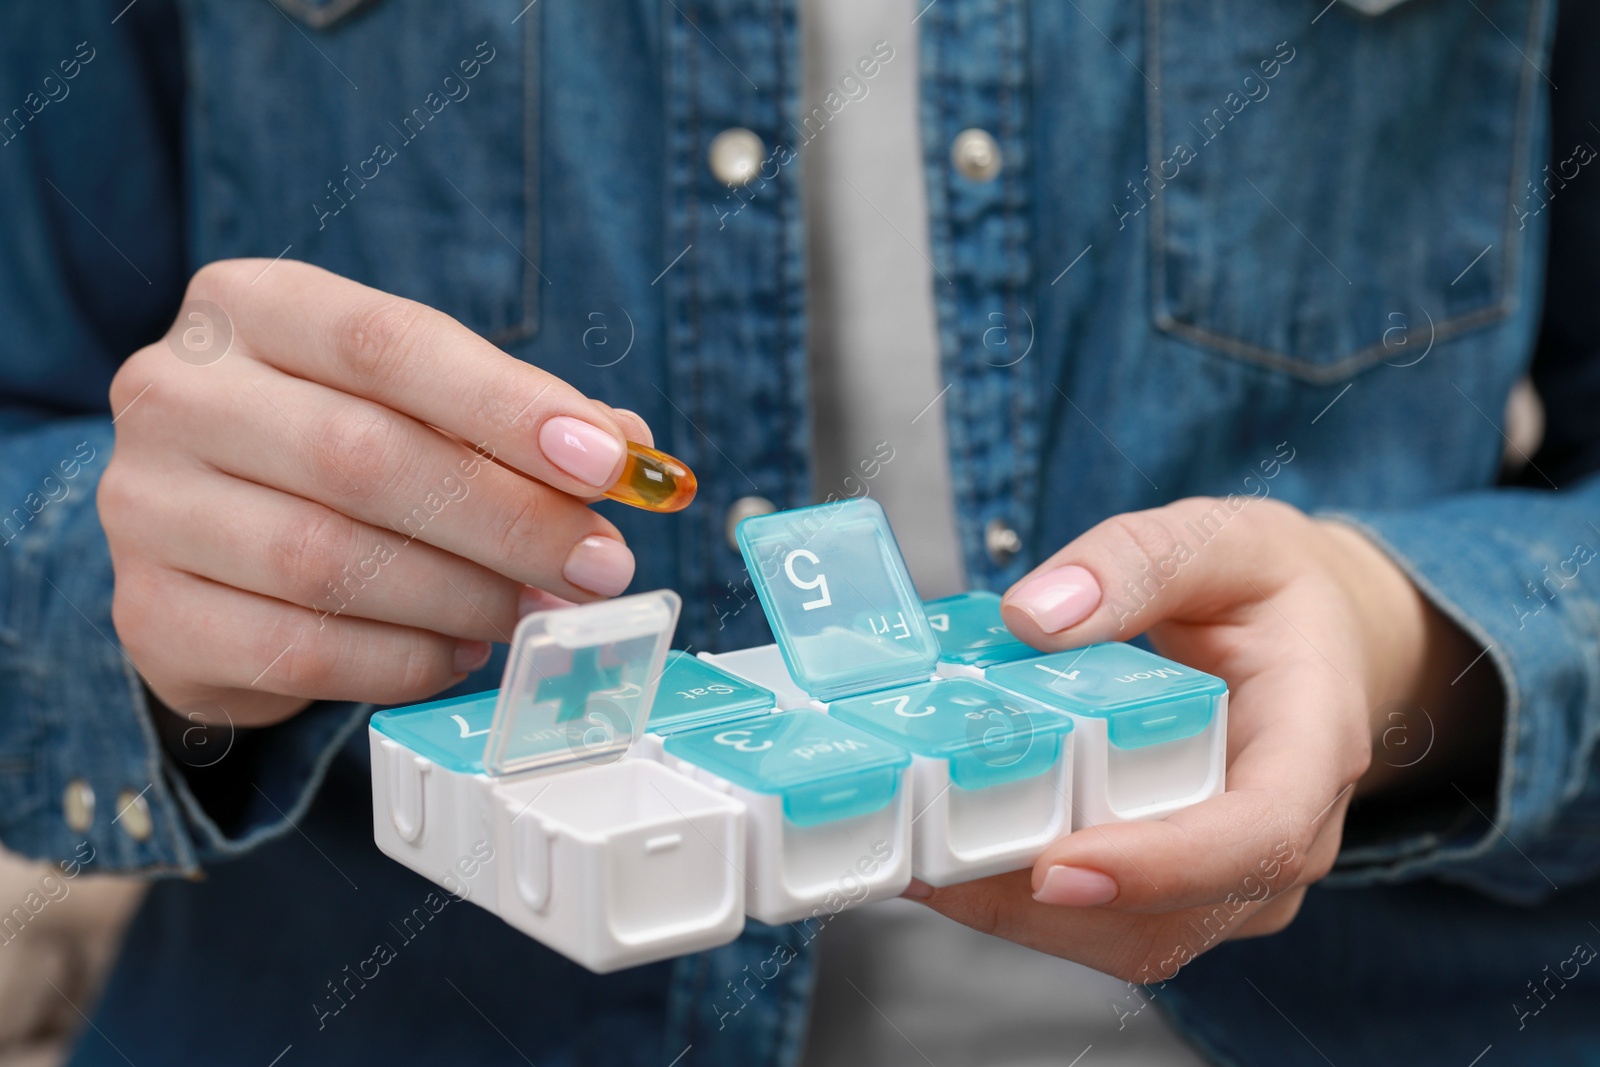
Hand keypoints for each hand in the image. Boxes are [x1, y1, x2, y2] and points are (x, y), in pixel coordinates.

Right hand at [100, 260, 649, 726]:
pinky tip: (459, 651)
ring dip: (464, 597)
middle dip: (509, 520)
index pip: (389, 344)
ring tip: (531, 609)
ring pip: (329, 563)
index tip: (607, 463)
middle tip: (600, 564)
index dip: (508, 407)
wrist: (205, 544)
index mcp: (251, 309)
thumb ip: (520, 418)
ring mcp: (145, 506)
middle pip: (364, 457)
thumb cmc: (336, 452)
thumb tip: (631, 452)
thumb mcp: (420, 403)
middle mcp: (176, 393)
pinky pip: (301, 652)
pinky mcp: (150, 615)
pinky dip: (405, 661)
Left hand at [906, 496, 1497, 981]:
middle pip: (1175, 914)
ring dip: (1020, 916)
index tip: (1057, 868)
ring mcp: (1239, 880)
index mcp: (1314, 745)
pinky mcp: (1186, 892)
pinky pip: (1108, 926)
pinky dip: (1024, 906)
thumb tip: (1035, 616)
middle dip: (1044, 903)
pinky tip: (951, 858)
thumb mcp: (1221, 539)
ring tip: (920, 857)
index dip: (1162, 865)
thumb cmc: (1275, 592)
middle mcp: (1287, 837)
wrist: (1318, 642)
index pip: (1258, 834)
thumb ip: (1134, 563)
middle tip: (930, 856)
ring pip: (1132, 940)